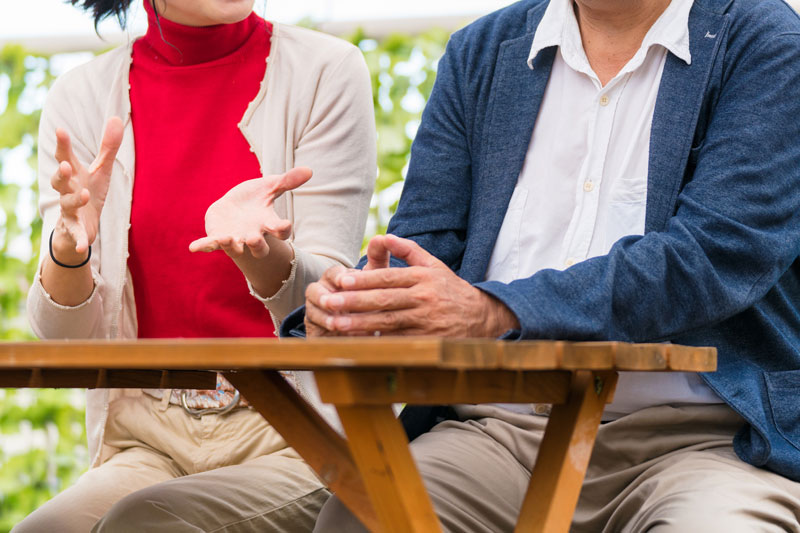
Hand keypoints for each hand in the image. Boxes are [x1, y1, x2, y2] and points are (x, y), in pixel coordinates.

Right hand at [50, 117, 123, 260]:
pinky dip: (79, 240)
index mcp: (74, 174)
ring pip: (66, 204)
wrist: (81, 227)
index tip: (60, 130)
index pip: (65, 156)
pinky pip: (76, 235)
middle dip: (62, 173)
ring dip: (73, 199)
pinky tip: (84, 247)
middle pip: (60, 180)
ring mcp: (69, 210)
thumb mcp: (101, 170)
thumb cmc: (89, 193)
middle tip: (66, 165)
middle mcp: (67, 190)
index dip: (62, 144)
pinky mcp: (75, 229)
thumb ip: (108, 147)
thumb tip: (117, 117)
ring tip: (84, 194)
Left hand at [189, 167, 311, 257]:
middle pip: (260, 249)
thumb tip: (310, 170)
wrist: (232, 208)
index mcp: (267, 224)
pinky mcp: (217, 237)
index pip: (280, 231)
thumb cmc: (254, 199)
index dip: (283, 229)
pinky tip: (193, 248)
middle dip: (257, 246)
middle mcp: (253, 236)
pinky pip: (210, 245)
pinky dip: (203, 246)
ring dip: (231, 245)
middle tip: (254, 239)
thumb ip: (288, 181)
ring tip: (226, 239)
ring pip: (235, 249)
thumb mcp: (270, 187)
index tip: (286, 225)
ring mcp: (235, 239)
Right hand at [303, 235, 397, 336]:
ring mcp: (316, 311)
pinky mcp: (315, 330)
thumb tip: (381, 237)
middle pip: (314, 290)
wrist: (365, 327)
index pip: (333, 273)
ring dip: (324, 317)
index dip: (338, 277)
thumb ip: (378, 258)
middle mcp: (322, 292)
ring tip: (336, 324)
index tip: (344, 282)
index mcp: (336, 278)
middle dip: (324, 297)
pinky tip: (342, 337)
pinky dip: (328, 333)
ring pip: (312, 311)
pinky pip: (316, 331)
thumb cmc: (372, 297)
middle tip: (332, 303)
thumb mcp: (377, 278)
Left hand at [305, 234, 519, 336]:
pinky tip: (356, 343)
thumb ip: (408, 249)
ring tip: (335, 324)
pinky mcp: (426, 342)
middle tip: (329, 301)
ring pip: (387, 323)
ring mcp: (425, 322)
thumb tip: (384, 235)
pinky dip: (376, 343)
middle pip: (384, 300)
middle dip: (354, 302)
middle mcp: (424, 299)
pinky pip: (397, 342)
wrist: (480, 318)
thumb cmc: (450, 289)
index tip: (340, 279)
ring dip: (359, 324)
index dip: (363, 279)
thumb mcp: (434, 265)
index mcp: (423, 277)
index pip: (388, 278)